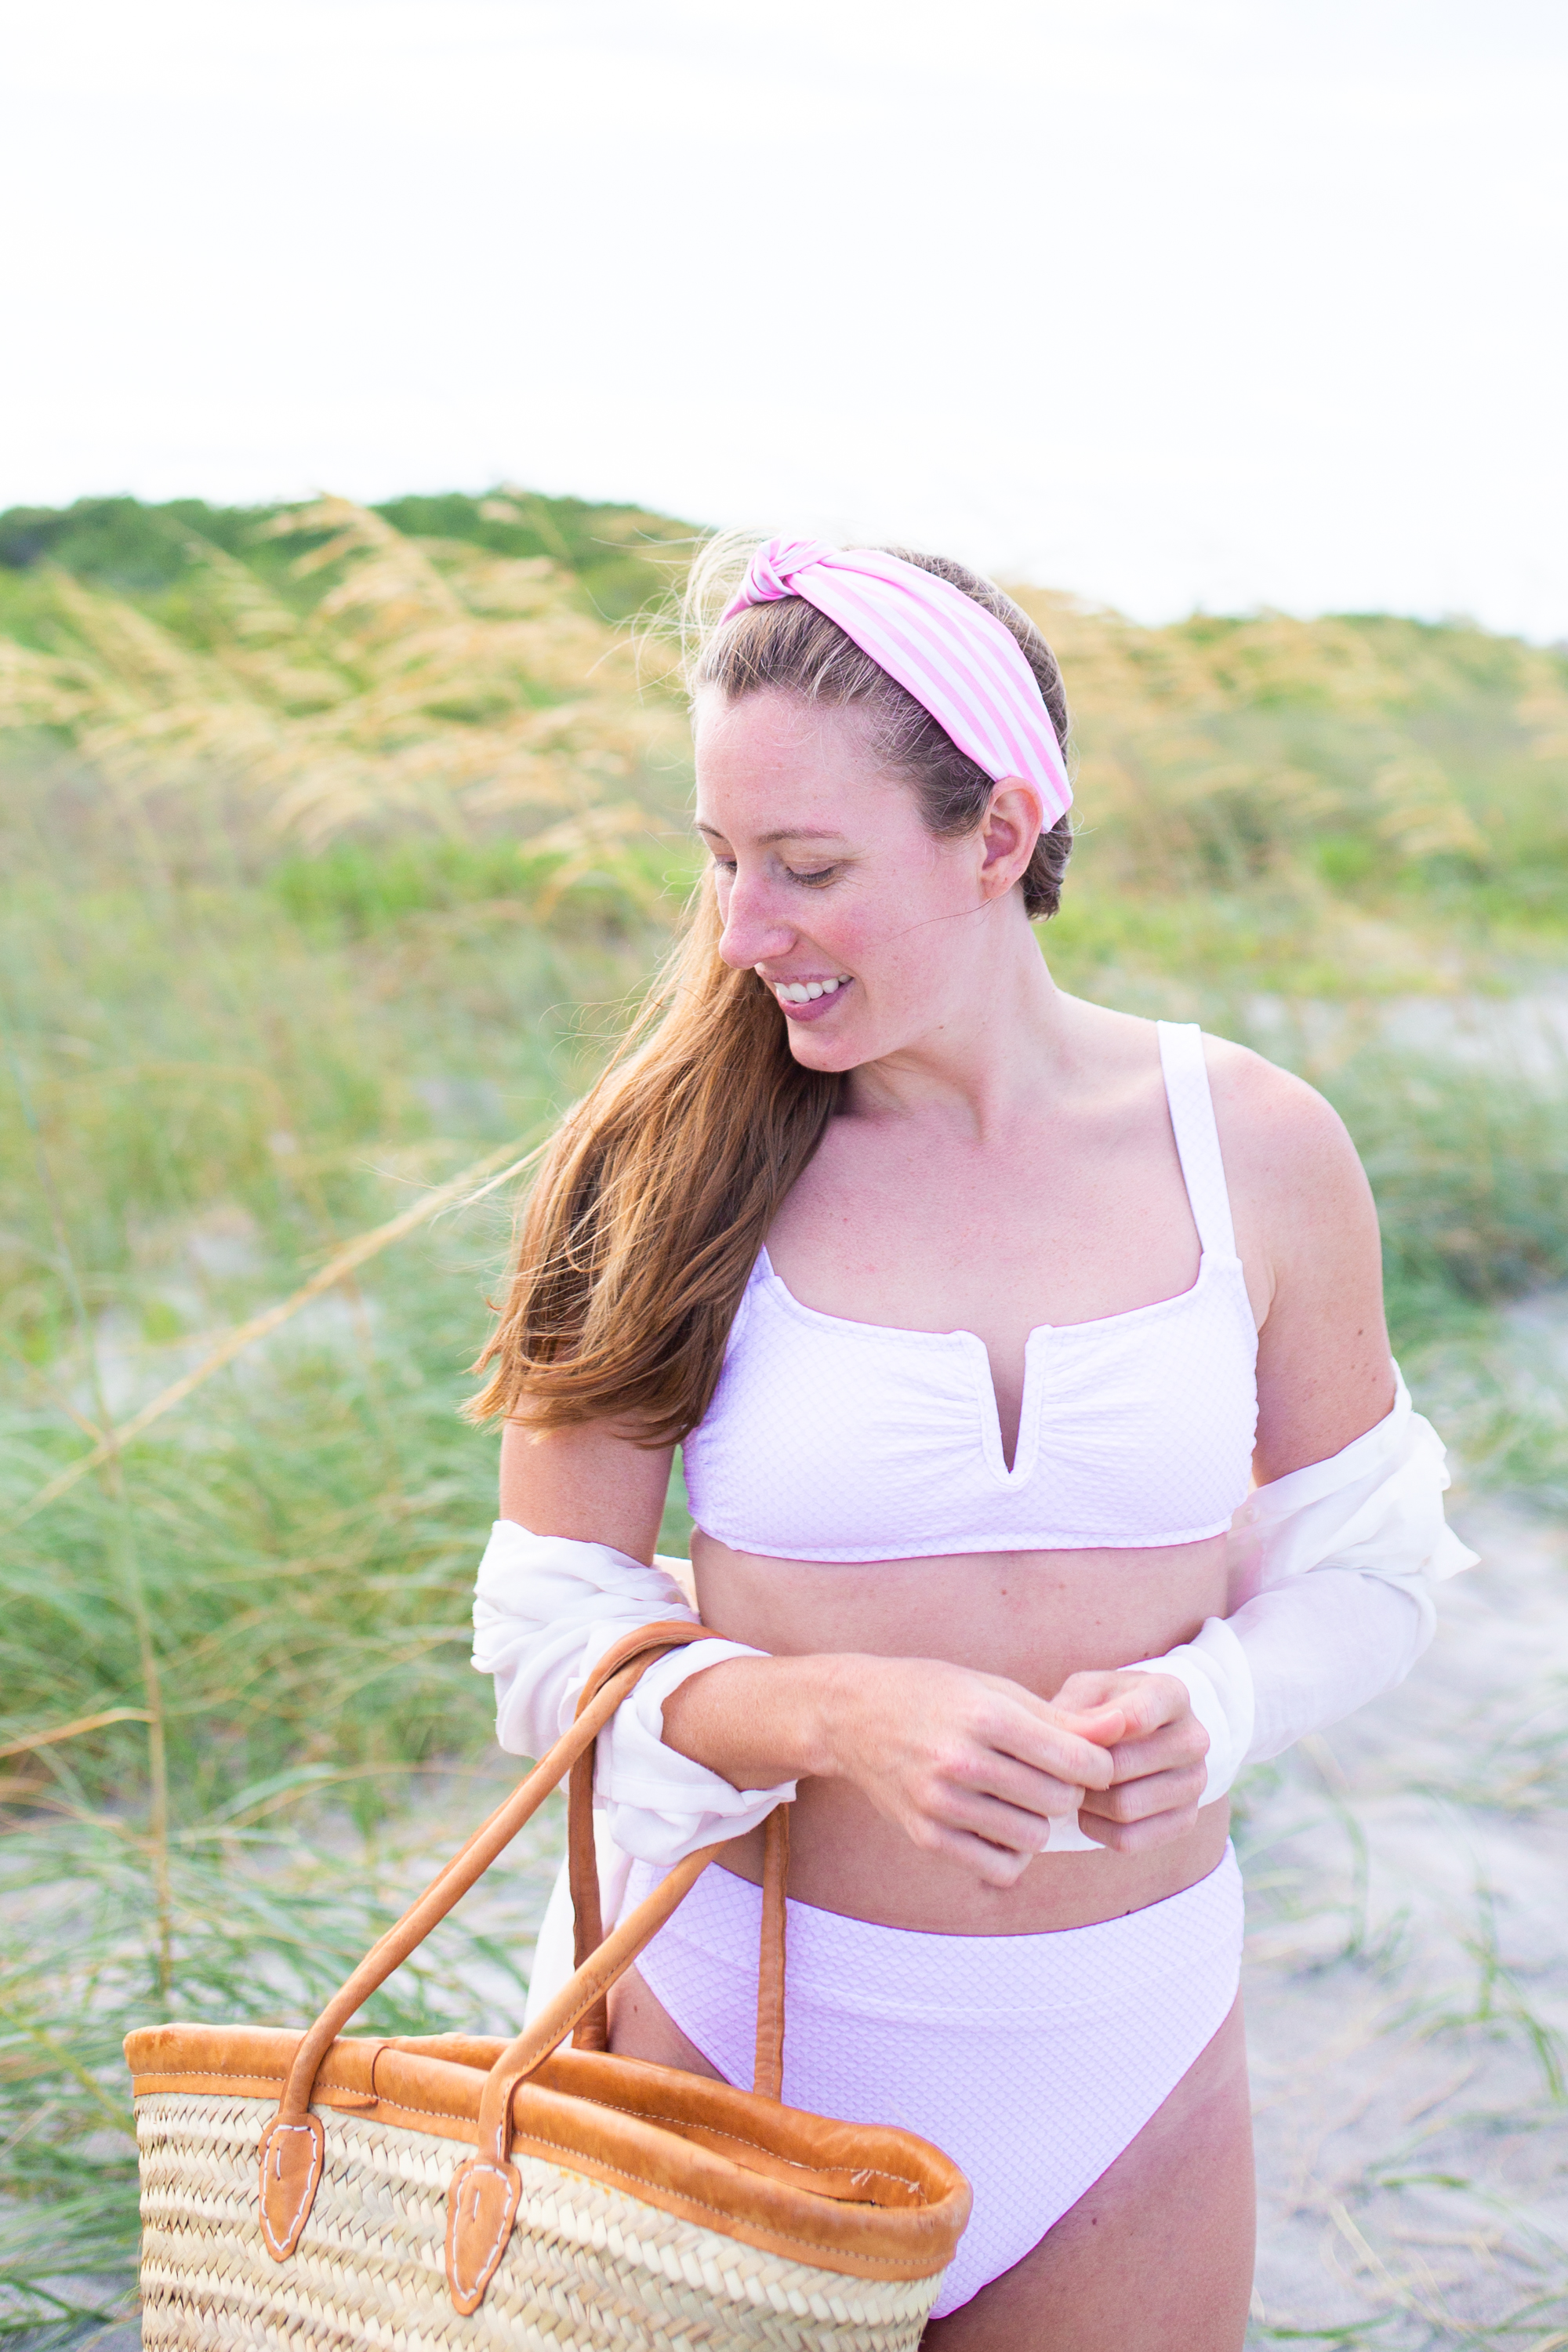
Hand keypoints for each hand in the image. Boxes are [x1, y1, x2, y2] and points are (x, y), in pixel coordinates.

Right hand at [818, 1655, 1125, 1888]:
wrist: (854, 1715)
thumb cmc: (934, 1693)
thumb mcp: (995, 1689)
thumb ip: (1059, 1717)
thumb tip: (1122, 1731)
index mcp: (984, 1717)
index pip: (1077, 1761)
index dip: (1097, 1764)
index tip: (1087, 1760)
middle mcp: (960, 1762)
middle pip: (1059, 1801)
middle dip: (1068, 1791)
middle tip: (1051, 1776)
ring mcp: (940, 1804)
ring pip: (1034, 1837)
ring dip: (1040, 1821)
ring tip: (1022, 1796)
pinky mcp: (927, 1837)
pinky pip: (1000, 1867)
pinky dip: (1013, 1852)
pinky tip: (1002, 1823)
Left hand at [1049, 1669, 1210, 1853]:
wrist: (1138, 1737)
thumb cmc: (1104, 1707)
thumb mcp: (1085, 1692)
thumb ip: (1077, 1710)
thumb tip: (1086, 1736)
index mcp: (1171, 1694)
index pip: (1138, 1715)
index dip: (1095, 1731)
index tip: (1074, 1736)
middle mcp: (1193, 1738)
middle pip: (1122, 1766)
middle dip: (1083, 1771)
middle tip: (1062, 1769)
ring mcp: (1195, 1782)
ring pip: (1125, 1807)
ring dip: (1087, 1802)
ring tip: (1075, 1787)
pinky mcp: (1186, 1820)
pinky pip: (1130, 1840)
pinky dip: (1098, 1829)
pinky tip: (1090, 1810)